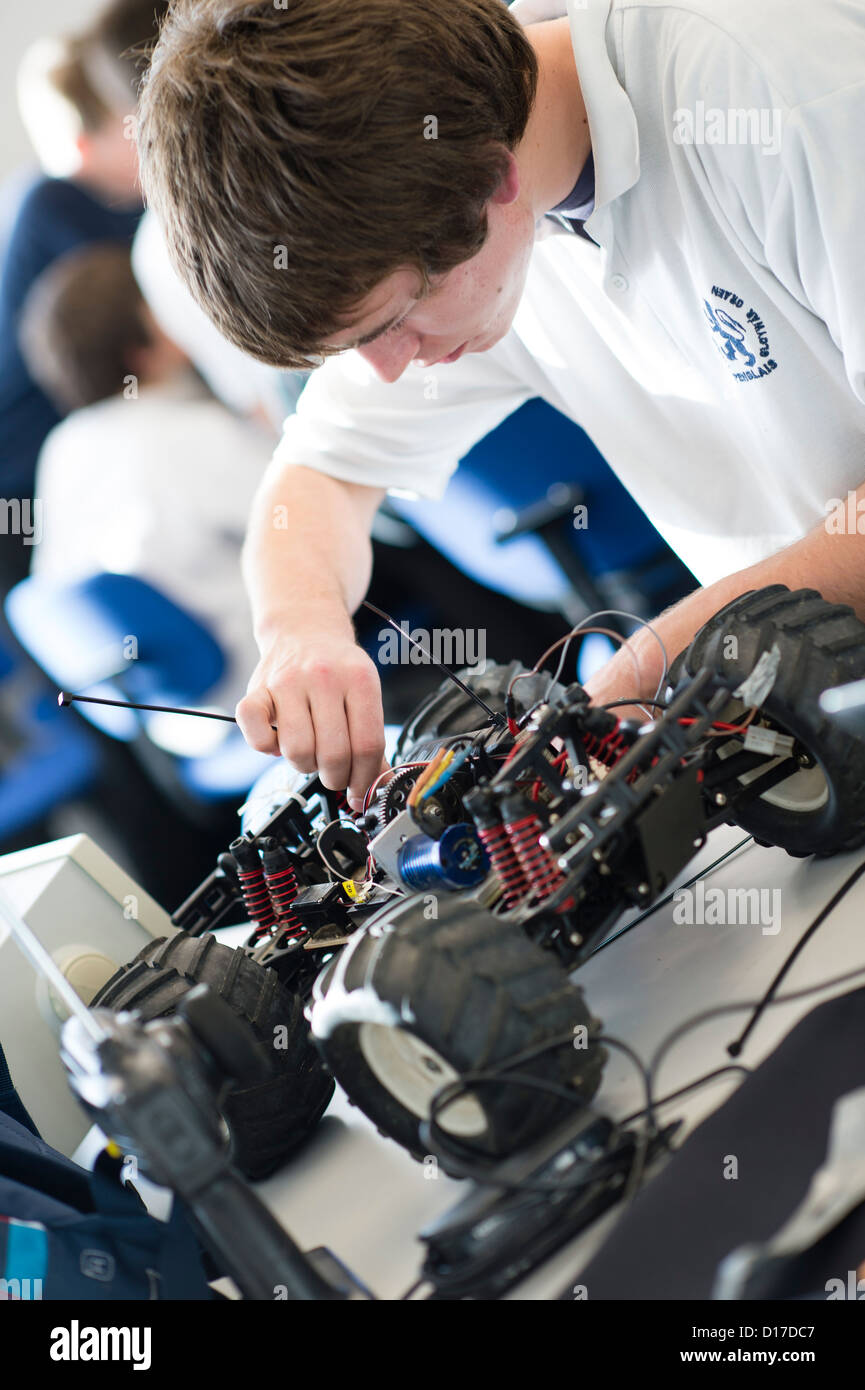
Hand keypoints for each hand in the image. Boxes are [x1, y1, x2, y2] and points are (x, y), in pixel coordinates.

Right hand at [236, 622, 386, 810]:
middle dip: (336, 777)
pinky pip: (258, 737)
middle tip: (335, 775)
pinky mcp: (256, 690)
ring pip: (298, 751)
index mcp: (359, 679)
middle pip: (334, 754)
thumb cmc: (337, 668)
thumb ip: (370, 739)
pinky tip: (279, 739)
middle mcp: (324, 677)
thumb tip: (376, 787)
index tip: (359, 793)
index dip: (364, 779)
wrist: (305, 628)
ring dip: (304, 764)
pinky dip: (267, 748)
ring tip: (309, 751)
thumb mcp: (363, 693)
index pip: (367, 745)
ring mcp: (287, 682)